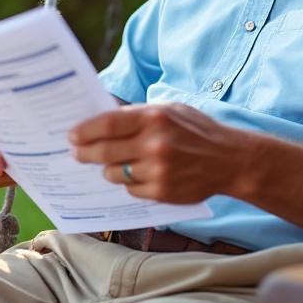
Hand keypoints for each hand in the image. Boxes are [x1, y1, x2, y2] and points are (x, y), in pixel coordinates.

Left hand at [68, 103, 248, 203]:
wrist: (230, 160)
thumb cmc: (197, 131)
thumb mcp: (170, 110)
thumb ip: (138, 115)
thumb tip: (102, 121)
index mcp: (155, 118)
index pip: (107, 124)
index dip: (85, 131)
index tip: (72, 136)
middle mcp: (154, 144)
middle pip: (104, 151)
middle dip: (85, 153)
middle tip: (77, 153)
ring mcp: (158, 170)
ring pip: (115, 173)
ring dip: (109, 169)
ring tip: (115, 164)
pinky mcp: (162, 192)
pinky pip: (130, 189)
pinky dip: (130, 183)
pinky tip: (139, 174)